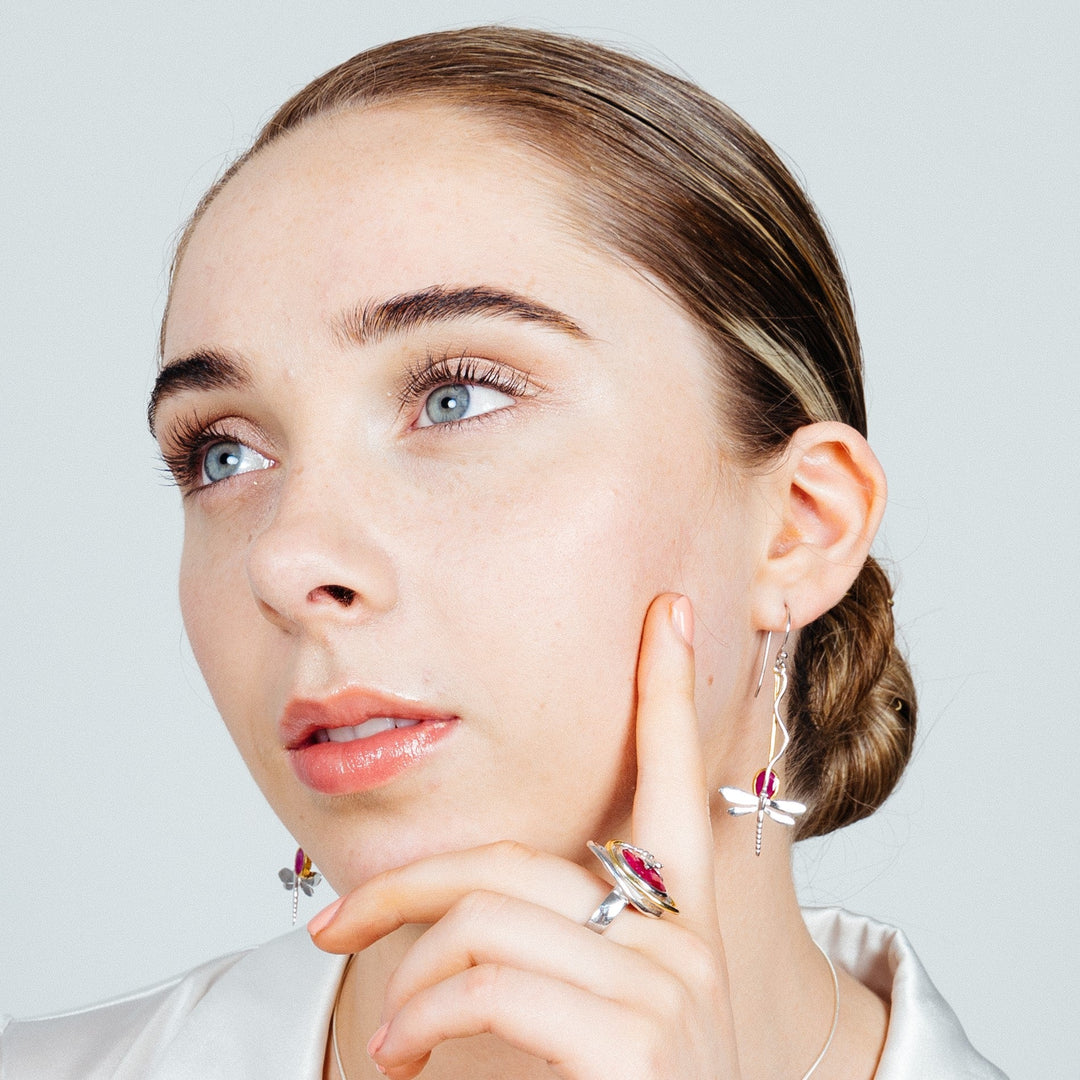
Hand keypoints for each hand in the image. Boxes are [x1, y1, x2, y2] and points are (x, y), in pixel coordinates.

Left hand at [309, 594, 739, 1078]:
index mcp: (681, 920)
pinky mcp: (633, 1038)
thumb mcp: (602, 1014)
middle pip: (513, 861)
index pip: (677, 779)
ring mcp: (665, 985)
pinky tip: (409, 1062)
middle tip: (330, 927)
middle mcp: (684, 938)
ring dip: (406, 977)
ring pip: (487, 916)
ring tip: (391, 1040)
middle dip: (404, 887)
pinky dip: (421, 1016)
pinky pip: (487, 979)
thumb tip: (474, 907)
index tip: (669, 611)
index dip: (670, 689)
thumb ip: (564, 942)